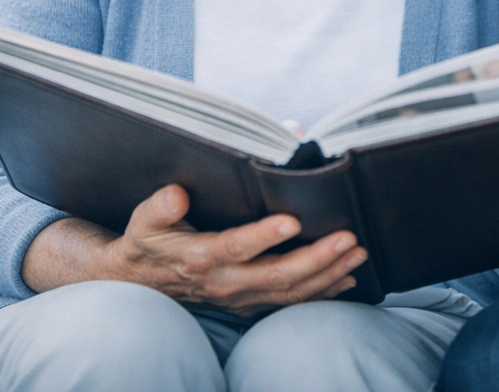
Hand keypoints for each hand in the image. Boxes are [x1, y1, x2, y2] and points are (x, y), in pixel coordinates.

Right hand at [104, 184, 368, 315]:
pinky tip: (347, 278)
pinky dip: (322, 293)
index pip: (237, 247)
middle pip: (277, 274)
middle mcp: (224, 282)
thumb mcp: (144, 220)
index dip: (264, 235)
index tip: (293, 219)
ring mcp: (241, 298)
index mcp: (200, 257)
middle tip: (349, 237)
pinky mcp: (250, 304)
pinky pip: (291, 303)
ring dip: (328, 274)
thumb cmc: (149, 241)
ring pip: (291, 292)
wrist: (140, 281)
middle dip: (317, 257)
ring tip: (358, 254)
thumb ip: (160, 206)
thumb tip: (177, 193)